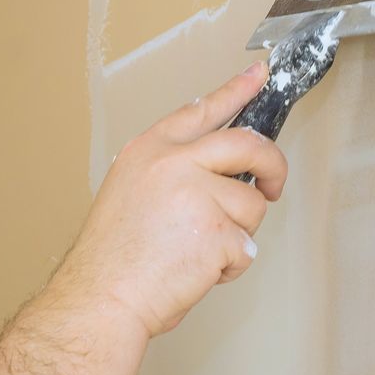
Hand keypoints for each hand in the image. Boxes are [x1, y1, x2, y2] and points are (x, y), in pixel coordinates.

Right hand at [52, 62, 288, 339]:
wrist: (101, 298)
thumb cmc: (113, 259)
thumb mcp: (130, 191)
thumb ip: (171, 172)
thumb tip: (219, 173)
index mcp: (149, 151)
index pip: (201, 109)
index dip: (236, 91)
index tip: (259, 75)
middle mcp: (174, 163)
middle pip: (248, 145)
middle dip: (272, 166)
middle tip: (272, 185)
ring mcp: (197, 195)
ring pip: (252, 205)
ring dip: (239, 233)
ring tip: (200, 252)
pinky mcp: (217, 231)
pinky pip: (246, 247)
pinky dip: (230, 267)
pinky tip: (197, 272)